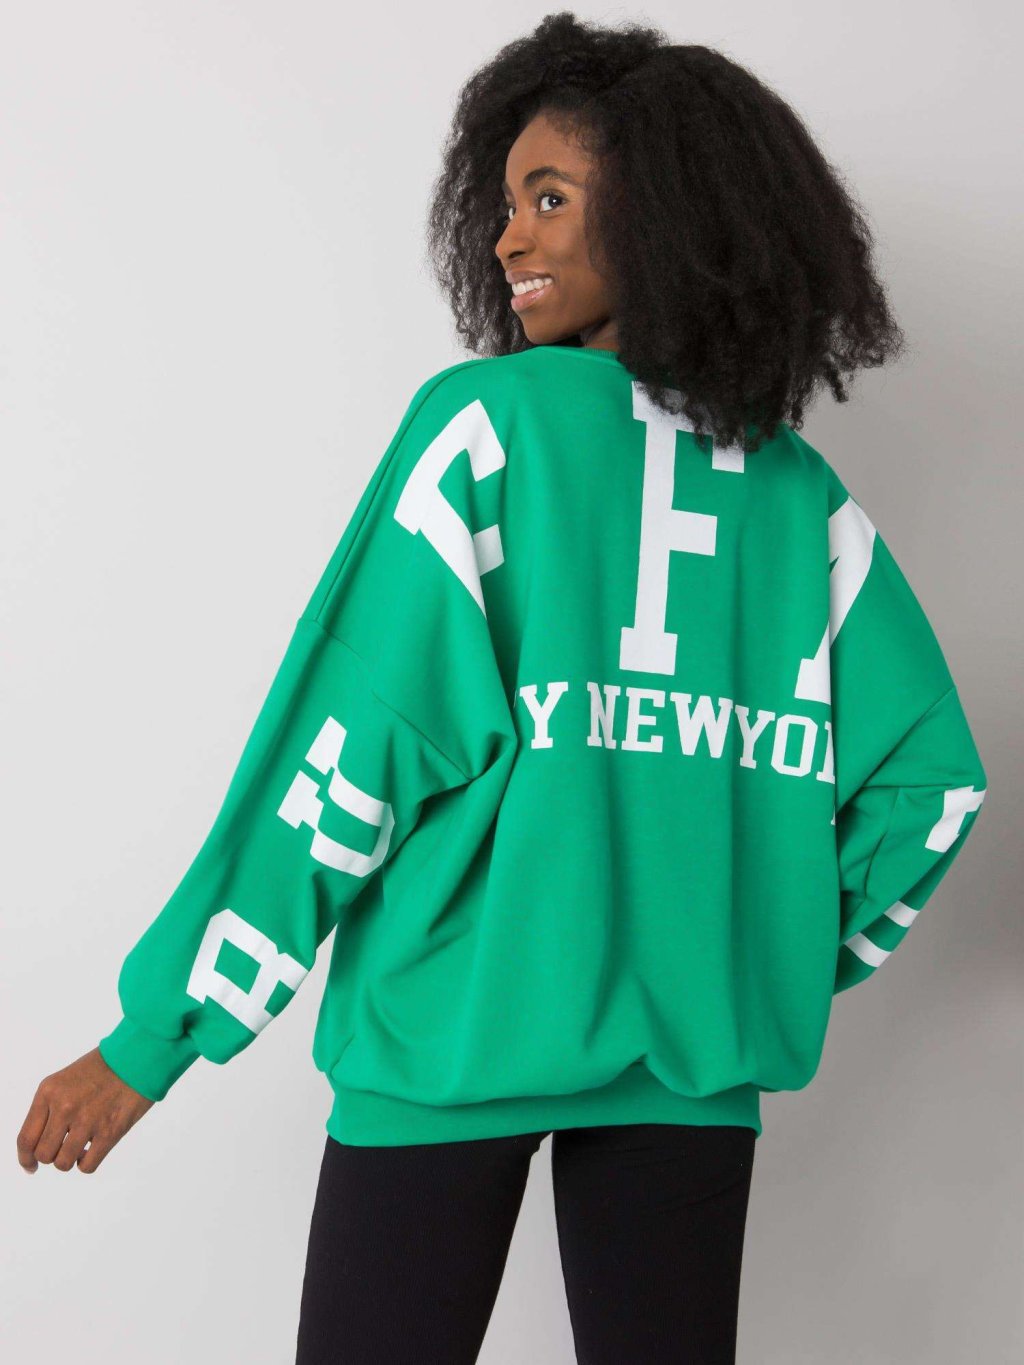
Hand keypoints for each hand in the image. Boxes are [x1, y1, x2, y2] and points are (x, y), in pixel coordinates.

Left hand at [17, 1047, 154, 1174]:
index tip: (30, 1166)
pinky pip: (87, 1166)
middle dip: (52, 1155)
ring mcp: (86, 1121)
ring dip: (70, 1159)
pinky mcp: (109, 1132)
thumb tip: (43, 1138)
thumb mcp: (66, 1078)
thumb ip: (51, 1105)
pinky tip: (93, 1150)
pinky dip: (87, 1163)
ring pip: (62, 1163)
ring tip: (81, 1147)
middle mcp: (64, 1107)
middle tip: (63, 1148)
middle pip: (43, 1154)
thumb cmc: (105, 1065)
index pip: (25, 1138)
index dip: (24, 1158)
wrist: (139, 1054)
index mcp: (49, 1092)